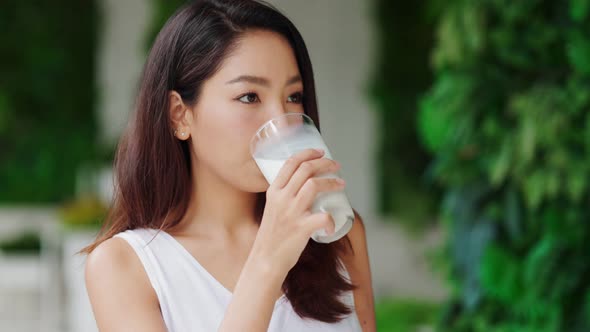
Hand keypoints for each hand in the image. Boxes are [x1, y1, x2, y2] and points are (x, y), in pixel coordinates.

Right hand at [250, 148, 344, 276]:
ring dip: (331, 182)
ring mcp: (291, 213)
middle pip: (306, 170)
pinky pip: (323, 217)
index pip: (290, 163)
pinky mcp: (301, 228)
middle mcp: (281, 198)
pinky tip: (332, 224)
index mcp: (274, 191)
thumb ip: (285, 197)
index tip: (320, 151)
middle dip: (324, 163)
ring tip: (341, 183)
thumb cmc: (273, 236)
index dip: (308, 153)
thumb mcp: (273, 209)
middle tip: (336, 165)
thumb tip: (306, 187)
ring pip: (314, 185)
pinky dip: (331, 219)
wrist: (265, 260)